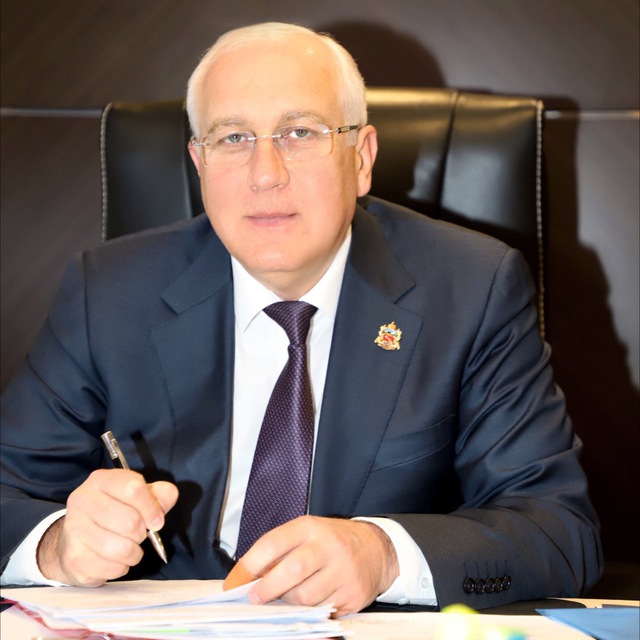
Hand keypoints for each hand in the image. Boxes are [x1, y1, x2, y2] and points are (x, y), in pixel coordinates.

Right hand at [37, 469, 177, 585]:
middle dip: (142, 533)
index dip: (151, 507)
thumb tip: (167, 497)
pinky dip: (121, 568)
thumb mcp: (139, 497)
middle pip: (130, 521)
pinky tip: (114, 560)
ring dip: (134, 553)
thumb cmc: (115, 513)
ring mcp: (74, 529)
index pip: (133, 488)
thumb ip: (159, 494)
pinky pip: (111, 568)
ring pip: (121, 548)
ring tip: (129, 548)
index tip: (157, 520)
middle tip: (139, 534)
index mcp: (102, 480)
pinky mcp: (73, 557)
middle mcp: (83, 500)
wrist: (76, 539)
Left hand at [236, 515, 398, 616]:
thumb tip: (247, 578)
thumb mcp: (306, 534)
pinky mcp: (354, 594)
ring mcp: (343, 571)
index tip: (234, 582)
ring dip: (290, 603)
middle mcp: (328, 546)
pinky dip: (311, 612)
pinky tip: (311, 602)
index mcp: (310, 527)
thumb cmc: (331, 541)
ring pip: (305, 598)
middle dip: (266, 590)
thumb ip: (280, 551)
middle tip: (254, 598)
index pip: (272, 544)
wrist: (375, 548)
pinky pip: (322, 612)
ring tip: (288, 597)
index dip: (248, 566)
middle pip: (290, 572)